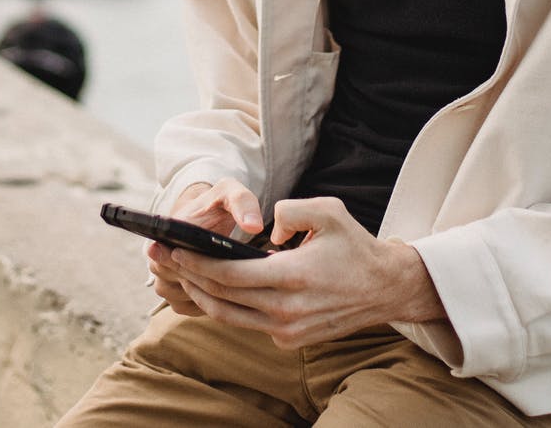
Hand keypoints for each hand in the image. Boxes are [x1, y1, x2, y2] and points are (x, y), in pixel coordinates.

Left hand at [155, 196, 446, 347]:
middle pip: (222, 297)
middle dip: (190, 278)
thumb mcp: (329, 211)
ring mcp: (288, 331)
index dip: (197, 263)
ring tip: (183, 276)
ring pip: (229, 317)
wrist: (384, 289)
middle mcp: (286, 310)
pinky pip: (248, 324)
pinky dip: (226, 308)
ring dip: (202, 297)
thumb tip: (266, 227)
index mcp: (292, 277)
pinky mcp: (290, 340)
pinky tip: (212, 290)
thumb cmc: (354, 246)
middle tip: (167, 259)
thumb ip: (291, 209)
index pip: (229, 275)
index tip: (176, 248)